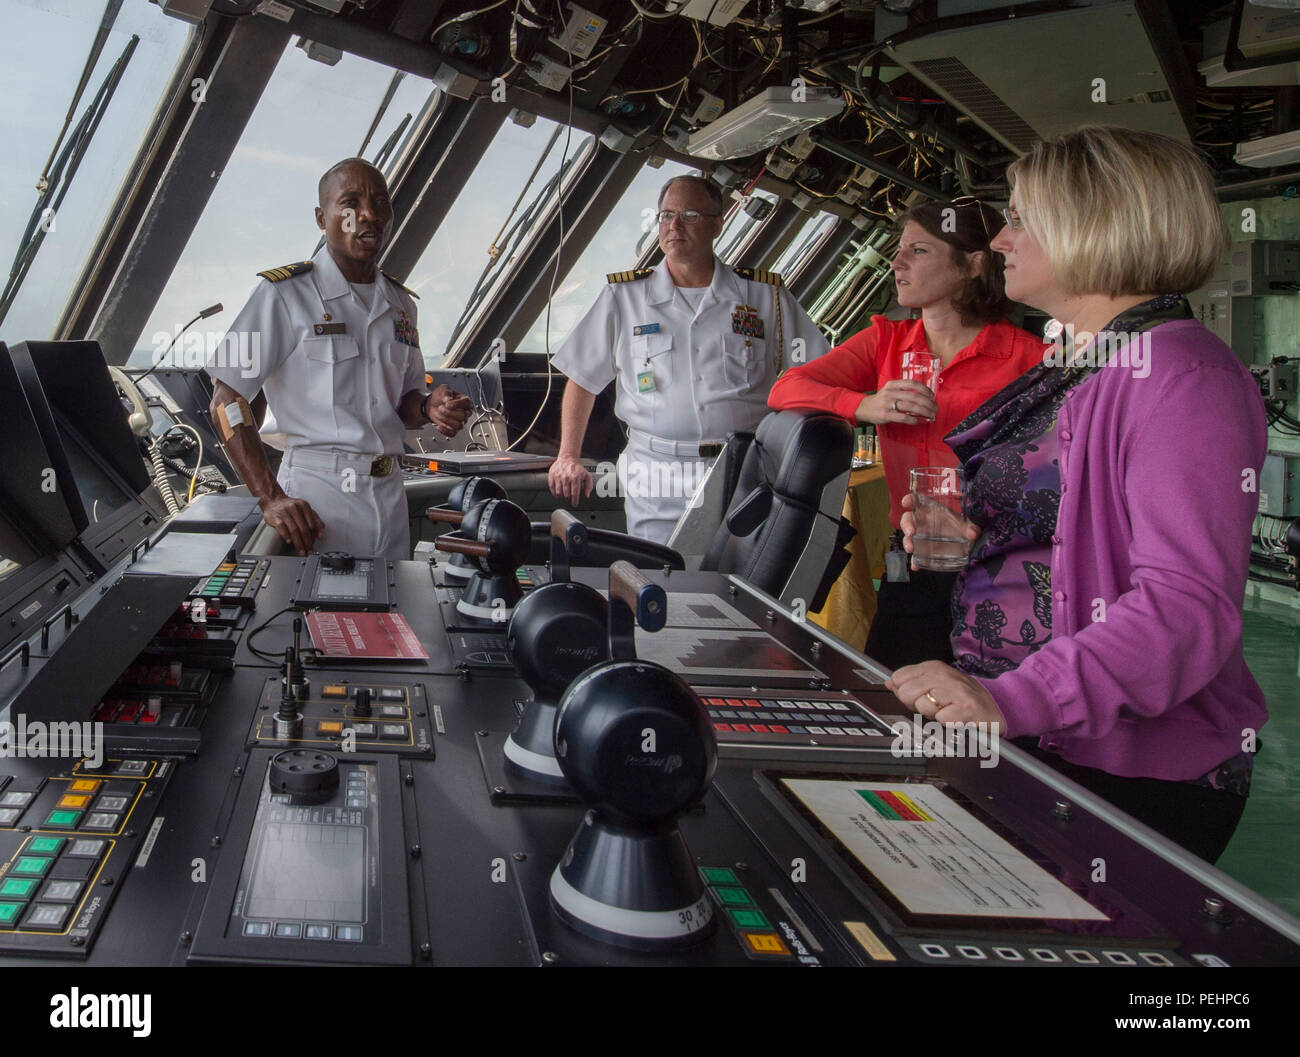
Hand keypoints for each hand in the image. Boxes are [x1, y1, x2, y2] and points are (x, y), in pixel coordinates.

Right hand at [258, 494, 324, 555]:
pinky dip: (286, 535)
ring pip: (294, 530)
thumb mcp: (305, 509)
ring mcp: (284, 512)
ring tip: (301, 551)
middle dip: (307, 542)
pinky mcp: (275, 517)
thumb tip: (321, 534)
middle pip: (304, 528)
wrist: (273, 500)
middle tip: (308, 551)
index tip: (314, 544)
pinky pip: (281, 527)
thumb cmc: (290, 507)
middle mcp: (295, 508)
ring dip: (298, 543)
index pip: (312, 524)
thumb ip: (315, 520)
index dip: (314, 536)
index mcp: (304, 506)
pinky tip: (289, 542)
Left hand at [425, 385, 471, 436]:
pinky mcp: (454, 429)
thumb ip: (446, 393)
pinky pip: (453, 434)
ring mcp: (460, 421)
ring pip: (458, 425)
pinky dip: (445, 431)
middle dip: (449, 413)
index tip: (448, 404)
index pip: (467, 403)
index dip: (457, 404)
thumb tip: (448, 399)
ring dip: (446, 420)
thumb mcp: (443, 390)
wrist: (431, 405)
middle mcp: (465, 412)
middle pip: (463, 416)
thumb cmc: (440, 397)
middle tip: (441, 408)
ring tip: (439, 414)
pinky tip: (439, 426)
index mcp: (464, 401)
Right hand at [548, 453, 592, 505]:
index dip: (574, 501)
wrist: (567, 458)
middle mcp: (566, 477)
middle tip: (570, 499)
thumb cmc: (577, 468)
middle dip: (568, 499)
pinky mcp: (552, 476)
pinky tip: (557, 494)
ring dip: (562, 497)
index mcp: (575, 477)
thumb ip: (589, 486)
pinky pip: (552, 488)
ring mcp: (558, 477)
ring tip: (564, 497)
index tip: (575, 504)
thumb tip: (587, 495)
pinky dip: (554, 493)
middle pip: (566, 494)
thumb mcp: (587, 475)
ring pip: (558, 492)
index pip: (575, 493)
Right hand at [855, 380, 936, 424]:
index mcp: (892, 385)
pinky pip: (902, 417)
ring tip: (930, 415)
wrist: (863, 408)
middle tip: (934, 408)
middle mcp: (890, 393)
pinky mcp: (885, 415)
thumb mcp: (890, 390)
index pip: (912, 384)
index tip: (932, 395)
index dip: (924, 389)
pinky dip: (912, 419)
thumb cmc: (880, 400)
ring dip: (923, 411)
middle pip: (914, 397)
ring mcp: (887, 404)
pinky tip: (917, 421)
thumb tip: (923, 398)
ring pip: (910, 407)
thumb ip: (903, 391)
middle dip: (927, 403)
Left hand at [886, 660, 1004, 728]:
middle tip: (935, 706)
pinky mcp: (966, 708)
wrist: (999, 704)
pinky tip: (956, 718)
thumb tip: (890, 682)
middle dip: (916, 705)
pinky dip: (947, 723)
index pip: (900, 678)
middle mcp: (944, 675)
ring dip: (933, 715)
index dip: (905, 692)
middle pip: (907, 693)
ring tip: (948, 711)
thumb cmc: (965, 696)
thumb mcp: (937, 682)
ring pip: (923, 706)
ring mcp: (956, 690)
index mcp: (934, 667)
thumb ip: (912, 682)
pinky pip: (941, 719)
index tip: (919, 696)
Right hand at [900, 491, 977, 569]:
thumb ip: (972, 527)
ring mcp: (922, 537)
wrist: (966, 543)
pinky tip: (916, 566)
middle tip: (911, 532)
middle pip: (908, 519)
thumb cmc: (963, 528)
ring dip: (907, 542)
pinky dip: (915, 561)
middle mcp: (925, 522)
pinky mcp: (925, 550)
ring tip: (911, 549)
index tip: (906, 502)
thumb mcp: (968, 525)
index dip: (911, 500)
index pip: (919, 501)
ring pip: (909, 537)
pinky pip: (916, 555)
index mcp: (933, 510)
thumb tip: (973, 533)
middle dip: (906, 525)